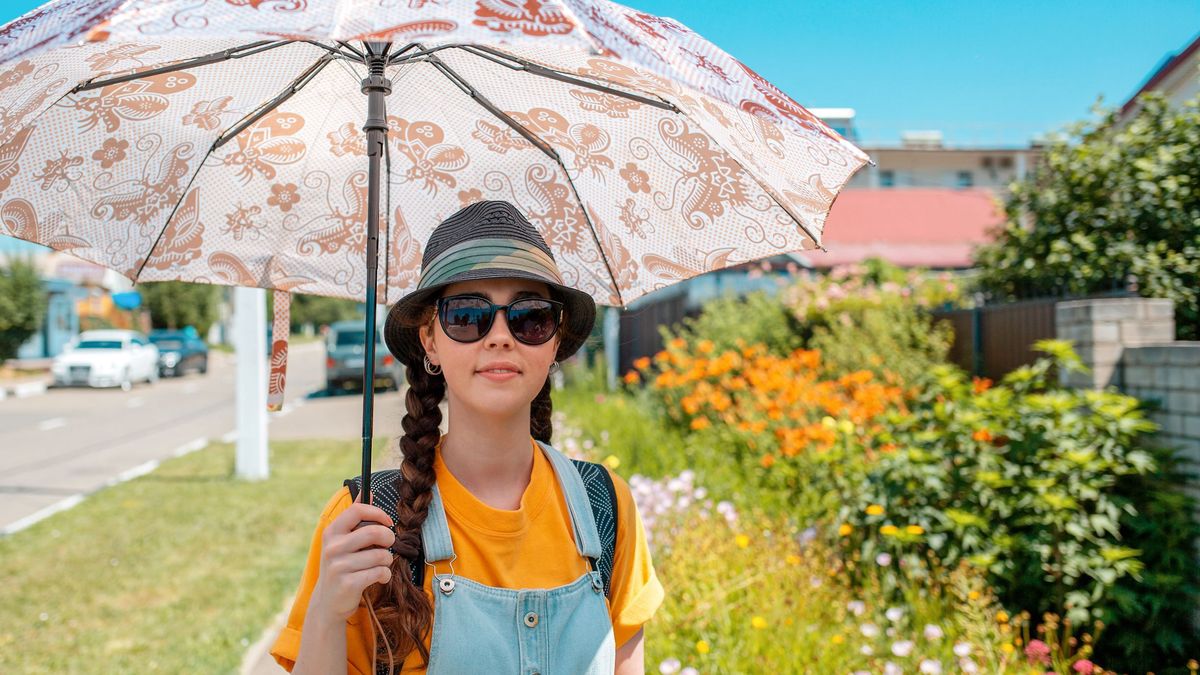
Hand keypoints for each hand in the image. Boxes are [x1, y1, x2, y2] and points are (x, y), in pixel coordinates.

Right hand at [309, 493, 395, 621]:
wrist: (329, 601)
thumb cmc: (342, 565)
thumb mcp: (343, 539)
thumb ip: (355, 516)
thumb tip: (368, 490)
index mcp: (332, 532)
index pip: (357, 510)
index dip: (378, 513)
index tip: (387, 522)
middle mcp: (333, 547)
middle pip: (374, 532)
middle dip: (389, 538)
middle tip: (387, 545)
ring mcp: (339, 566)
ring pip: (381, 555)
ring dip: (387, 560)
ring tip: (381, 565)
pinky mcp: (348, 583)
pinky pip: (380, 572)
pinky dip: (385, 575)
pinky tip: (380, 577)